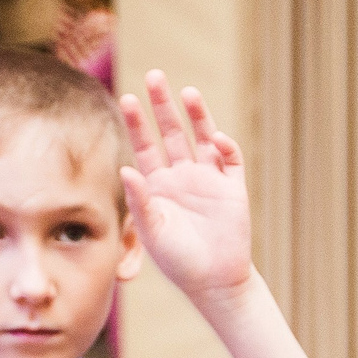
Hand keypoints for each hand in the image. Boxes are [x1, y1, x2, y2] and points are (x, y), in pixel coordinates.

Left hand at [120, 71, 255, 301]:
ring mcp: (209, 180)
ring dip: (197, 116)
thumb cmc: (178, 261)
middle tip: (155, 76)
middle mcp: (183, 176)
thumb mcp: (152, 231)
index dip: (137, 122)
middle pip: (172, 132)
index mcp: (158, 185)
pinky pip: (231, 161)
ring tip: (188, 92)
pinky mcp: (233, 189)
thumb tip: (124, 168)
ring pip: (202, 138)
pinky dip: (226, 148)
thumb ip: (140, 200)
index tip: (127, 97)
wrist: (215, 282)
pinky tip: (218, 139)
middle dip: (164, 105)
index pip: (144, 144)